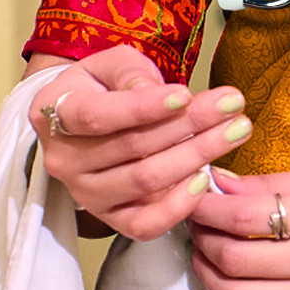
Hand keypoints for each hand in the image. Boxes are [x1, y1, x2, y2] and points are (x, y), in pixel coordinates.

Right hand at [31, 46, 250, 237]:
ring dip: (197, 156)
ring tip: (235, 131)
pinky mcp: (111, 219)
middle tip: (233, 107)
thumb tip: (155, 95)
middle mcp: (64, 160)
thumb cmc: (103, 88)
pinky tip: (206, 178)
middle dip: (190, 125)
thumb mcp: (112, 65)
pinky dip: (179, 206)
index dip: (143, 108)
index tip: (186, 95)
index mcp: (54, 113)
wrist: (88, 122)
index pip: (98, 116)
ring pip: (145, 181)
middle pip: (132, 147)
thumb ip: (131, 75)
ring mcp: (87, 194)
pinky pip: (146, 224)